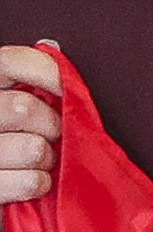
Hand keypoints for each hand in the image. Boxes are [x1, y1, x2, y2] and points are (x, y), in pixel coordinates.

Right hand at [0, 42, 52, 208]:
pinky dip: (40, 184)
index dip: (45, 71)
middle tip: (52, 137)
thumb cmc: (5, 147)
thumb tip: (53, 47)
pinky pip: (31, 181)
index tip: (66, 88)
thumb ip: (28, 83)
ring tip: (39, 162)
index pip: (9, 62)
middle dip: (52, 126)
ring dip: (47, 159)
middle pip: (24, 108)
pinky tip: (31, 184)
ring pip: (32, 148)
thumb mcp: (10, 111)